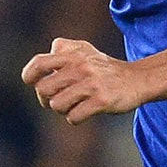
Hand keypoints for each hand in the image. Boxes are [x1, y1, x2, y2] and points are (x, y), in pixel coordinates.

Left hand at [21, 39, 147, 122]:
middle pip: (43, 90)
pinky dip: (75, 118)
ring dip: (63, 110)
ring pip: (57, 105)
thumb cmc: (106, 68)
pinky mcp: (101, 100)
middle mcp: (80, 67)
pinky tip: (85, 112)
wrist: (137, 79)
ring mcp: (91, 84)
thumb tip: (49, 53)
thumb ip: (65, 48)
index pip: (39, 63)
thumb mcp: (86, 51)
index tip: (31, 82)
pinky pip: (73, 117)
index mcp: (73, 55)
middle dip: (46, 99)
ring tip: (74, 105)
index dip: (29, 75)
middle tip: (58, 99)